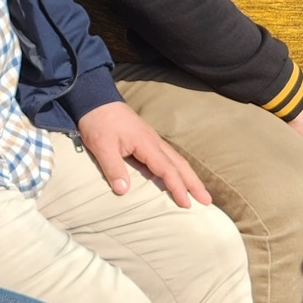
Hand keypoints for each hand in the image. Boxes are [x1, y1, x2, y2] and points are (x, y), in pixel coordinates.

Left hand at [77, 101, 208, 205]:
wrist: (95, 98)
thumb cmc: (98, 121)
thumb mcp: (101, 146)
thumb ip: (113, 168)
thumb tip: (124, 191)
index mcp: (146, 143)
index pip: (167, 169)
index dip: (177, 187)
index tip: (186, 204)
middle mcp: (154, 141)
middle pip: (179, 164)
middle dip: (194, 183)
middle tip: (207, 201)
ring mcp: (152, 139)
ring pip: (176, 159)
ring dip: (189, 176)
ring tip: (199, 191)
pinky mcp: (146, 138)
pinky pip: (168, 156)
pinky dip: (178, 168)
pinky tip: (179, 175)